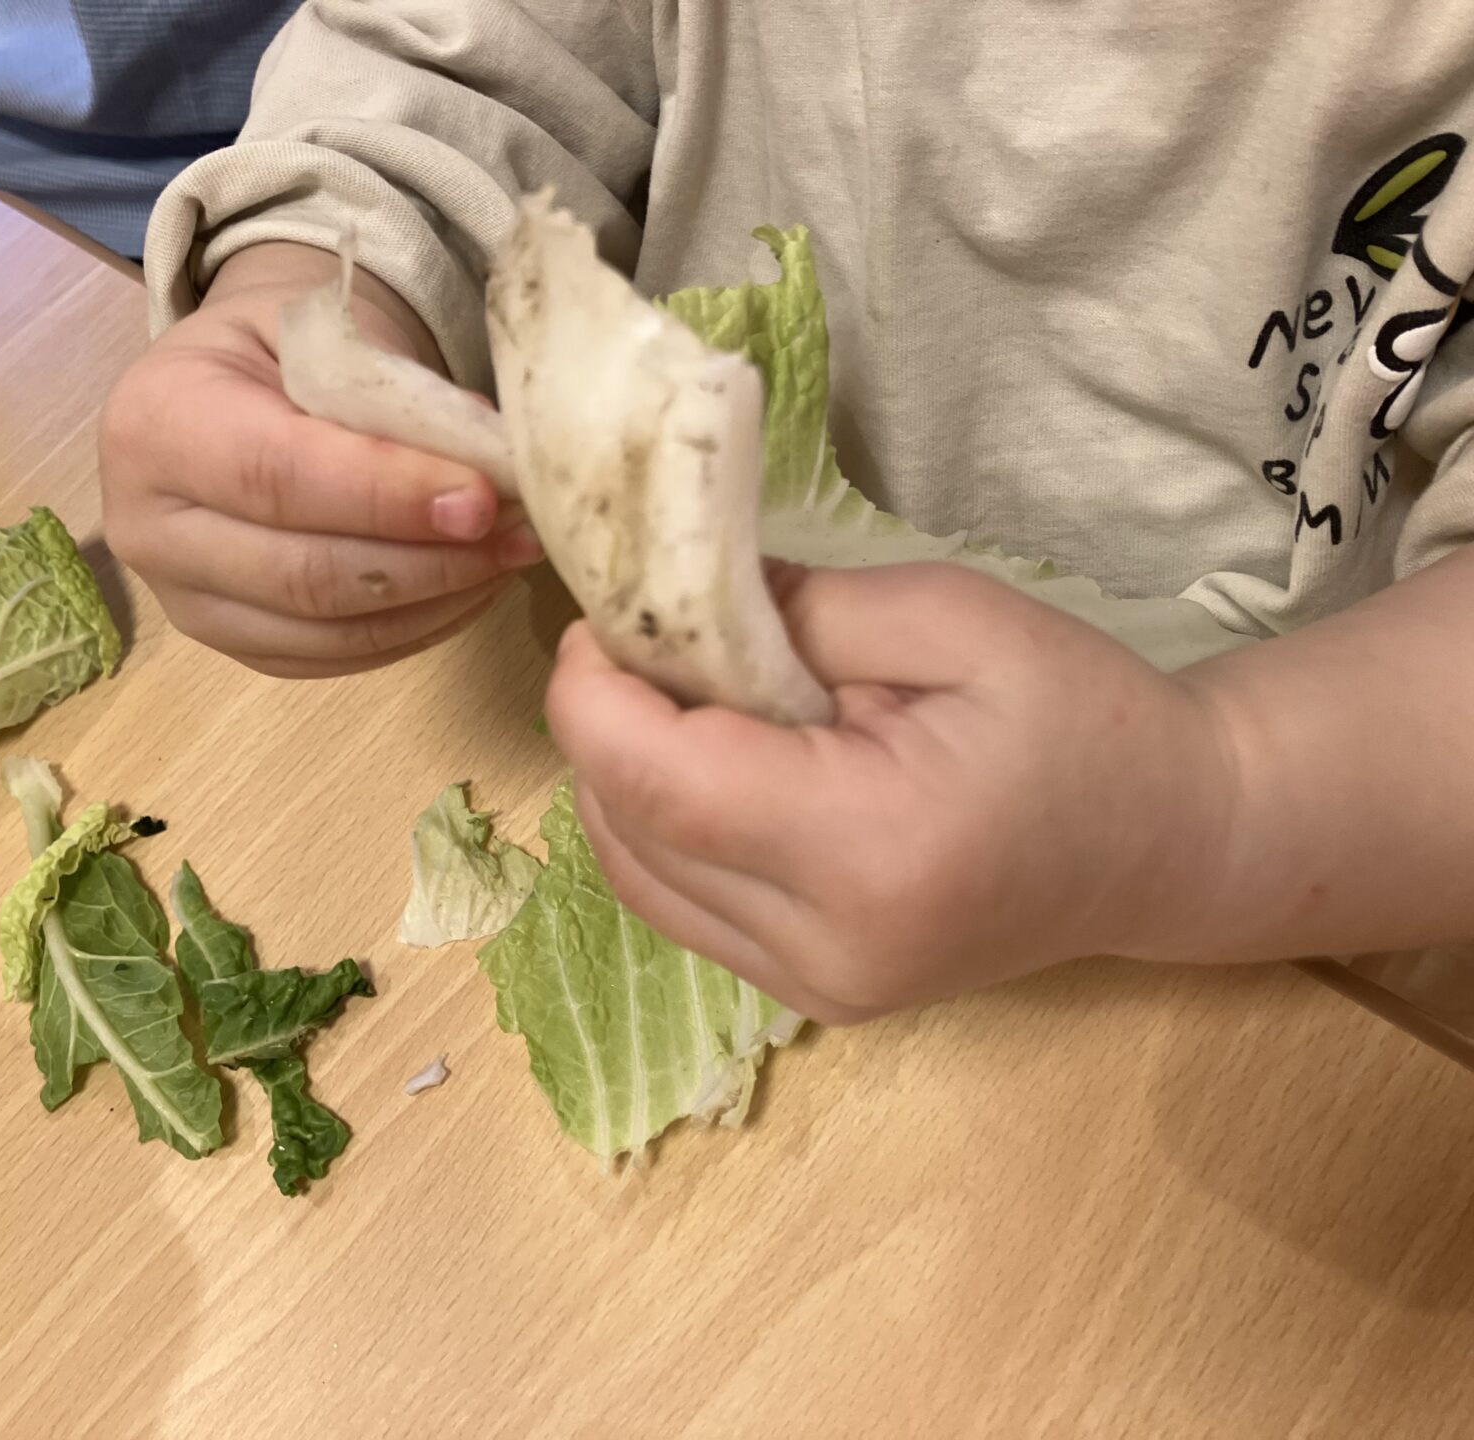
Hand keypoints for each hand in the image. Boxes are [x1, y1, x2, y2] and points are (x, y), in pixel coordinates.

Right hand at [100, 243, 541, 677]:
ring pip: (326, 630)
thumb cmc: (277, 351)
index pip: (278, 476)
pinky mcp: (234, 646)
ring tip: (511, 554)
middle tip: (519, 530)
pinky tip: (471, 588)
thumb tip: (489, 458)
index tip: (482, 497)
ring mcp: (185, 601)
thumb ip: (388, 393)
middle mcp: (148, 527)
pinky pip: (335, 657)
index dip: (386, 495)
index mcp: (156, 422)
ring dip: (436, 599)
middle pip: (303, 573)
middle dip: (428, 559)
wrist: (225, 390)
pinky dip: (416, 629)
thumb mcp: (323, 332)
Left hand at [544, 562, 1240, 1023]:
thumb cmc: (1080, 715)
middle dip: (606, 726)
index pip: (655, 781)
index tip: (604, 619)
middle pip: (627, 829)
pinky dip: (662, 828)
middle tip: (650, 642)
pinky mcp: (810, 998)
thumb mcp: (951, 619)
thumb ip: (797, 611)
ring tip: (690, 702)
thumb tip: (665, 606)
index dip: (592, 694)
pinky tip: (714, 767)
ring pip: (635, 875)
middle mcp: (824, 948)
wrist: (1167, 845)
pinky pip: (678, 906)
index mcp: (868, 848)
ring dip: (625, 779)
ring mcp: (814, 989)